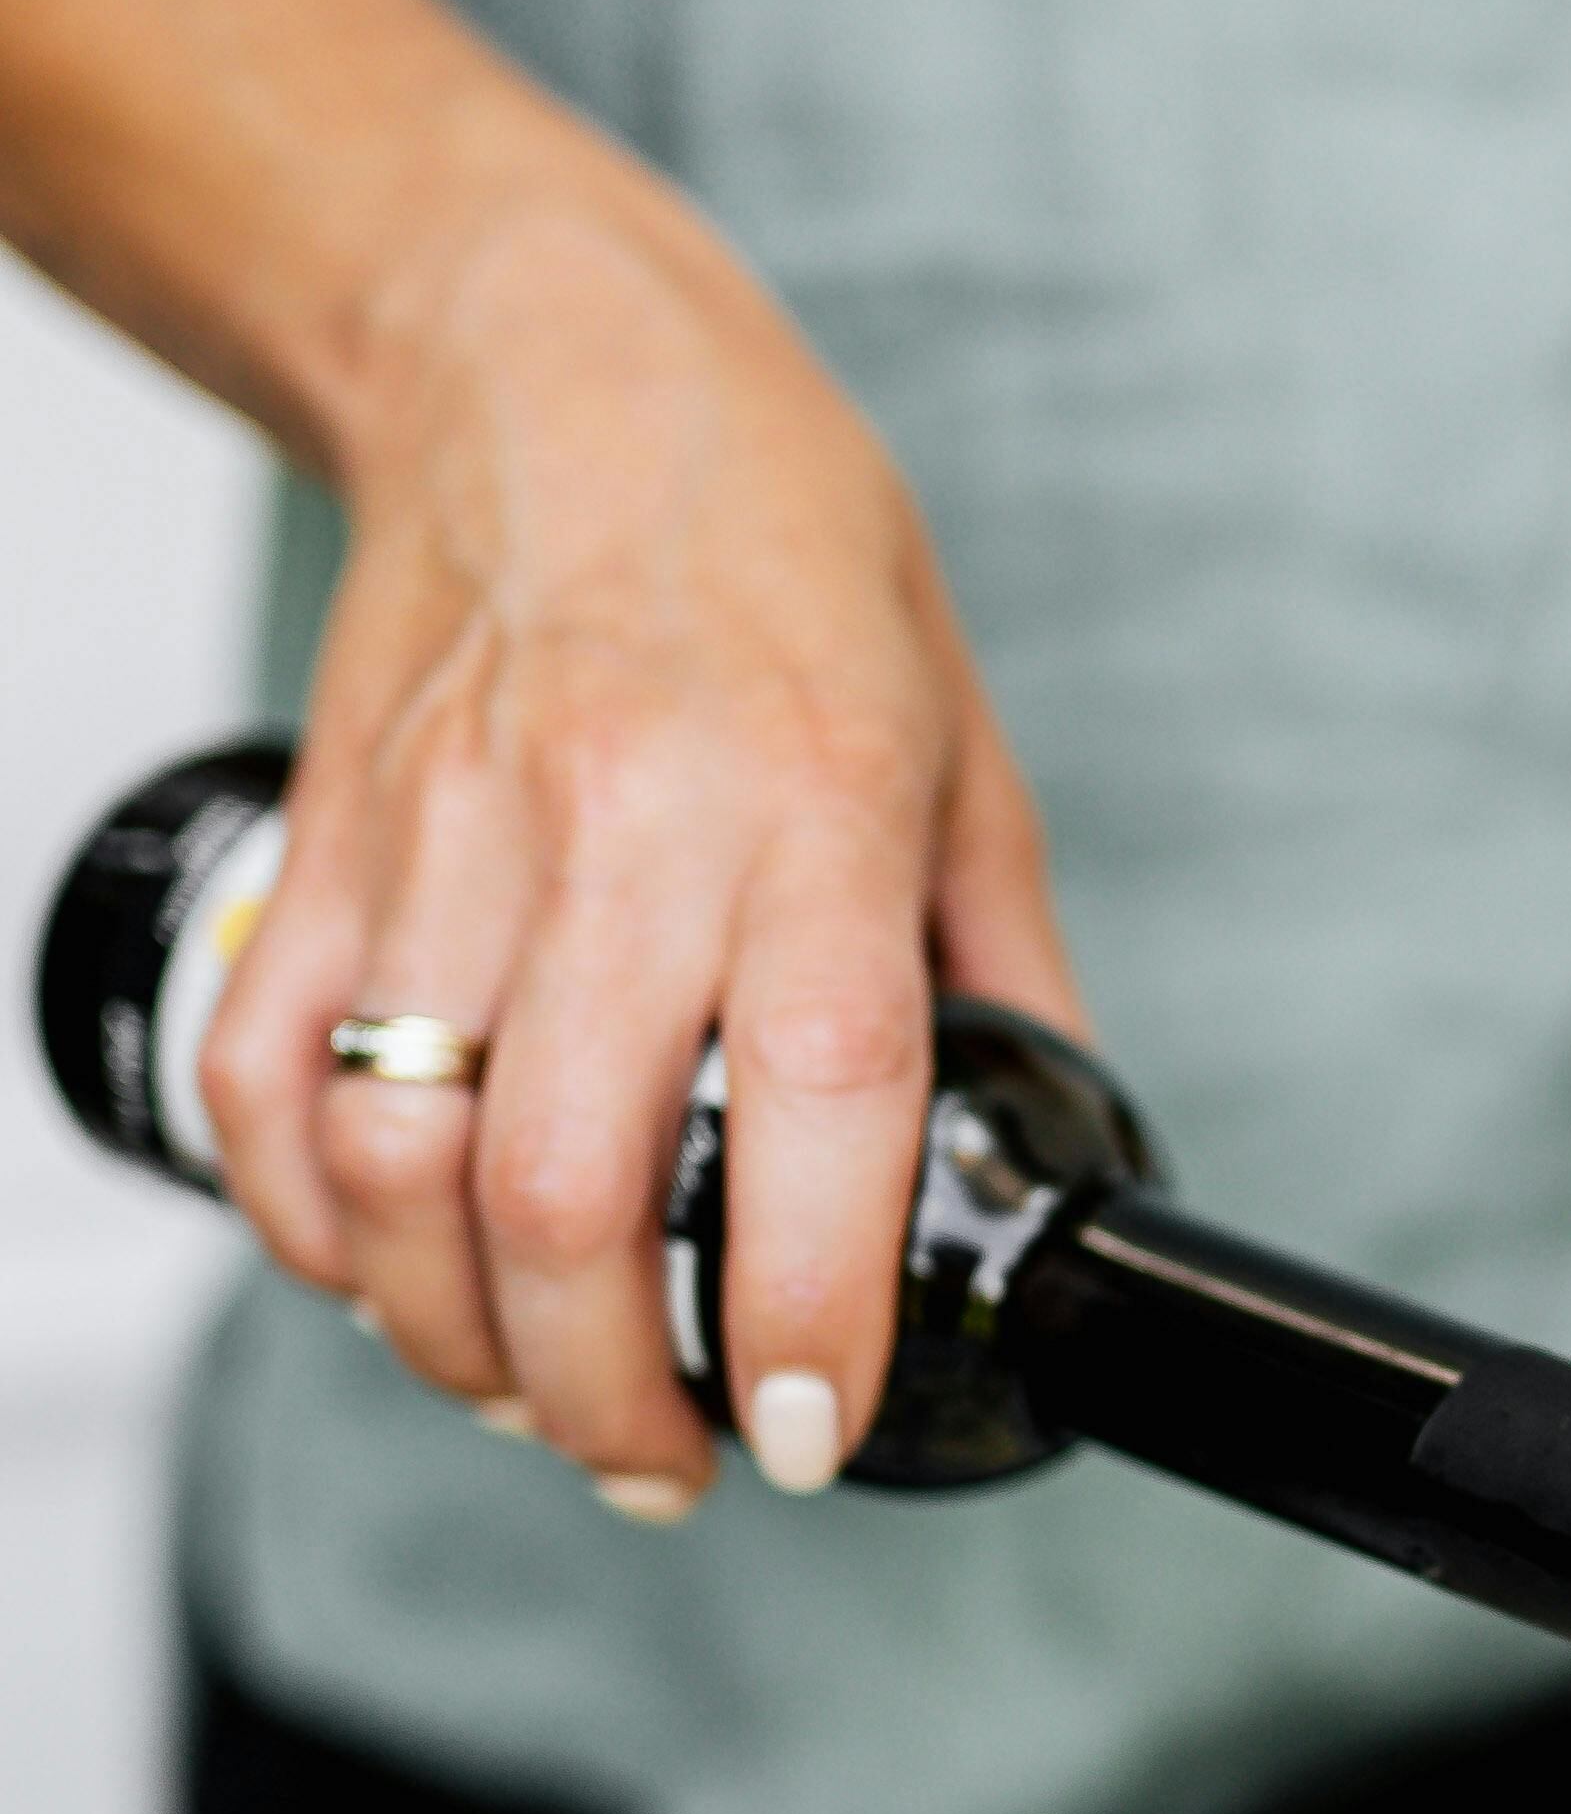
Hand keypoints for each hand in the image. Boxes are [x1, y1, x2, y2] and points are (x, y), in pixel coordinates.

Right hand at [201, 167, 1078, 1513]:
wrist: (544, 353)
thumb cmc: (773, 530)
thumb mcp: (961, 732)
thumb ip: (998, 952)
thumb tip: (1055, 1129)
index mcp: (811, 810)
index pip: (810, 1103)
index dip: (804, 1303)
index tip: (813, 1427)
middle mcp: (617, 829)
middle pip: (562, 1185)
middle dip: (609, 1386)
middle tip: (666, 1460)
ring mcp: (445, 836)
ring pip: (399, 1161)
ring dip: (456, 1336)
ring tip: (538, 1395)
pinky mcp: (324, 838)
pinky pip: (272, 1078)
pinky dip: (310, 1221)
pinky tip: (387, 1275)